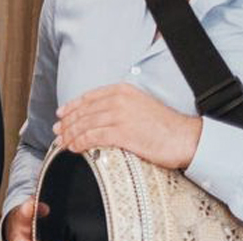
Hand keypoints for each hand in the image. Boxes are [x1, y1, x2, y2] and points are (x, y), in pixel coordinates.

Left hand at [53, 84, 201, 169]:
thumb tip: (97, 117)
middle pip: (83, 112)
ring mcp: (120, 116)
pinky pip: (92, 138)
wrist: (185, 138)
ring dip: (69, 135)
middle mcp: (119, 100)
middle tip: (57, 133)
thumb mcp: (140, 106)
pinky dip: (79, 143)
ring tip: (62, 143)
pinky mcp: (122, 133)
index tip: (61, 115)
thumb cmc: (164, 126)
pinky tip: (73, 148)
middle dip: (66, 123)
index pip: (89, 97)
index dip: (71, 107)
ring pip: (84, 125)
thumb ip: (119, 107)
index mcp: (123, 90)